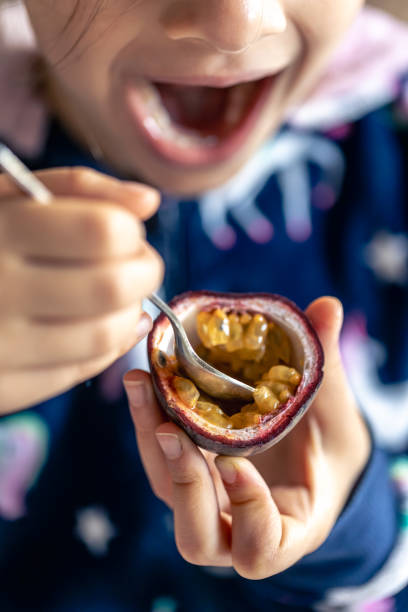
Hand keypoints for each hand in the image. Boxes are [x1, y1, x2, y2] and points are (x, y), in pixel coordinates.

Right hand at [0, 167, 162, 413]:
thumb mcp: (9, 194)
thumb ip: (79, 189)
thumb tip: (148, 201)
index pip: (103, 231)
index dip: (131, 232)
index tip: (125, 233)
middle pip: (113, 287)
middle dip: (143, 273)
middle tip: (133, 266)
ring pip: (105, 335)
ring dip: (129, 312)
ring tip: (115, 296)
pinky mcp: (1, 388)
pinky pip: (80, 371)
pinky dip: (103, 347)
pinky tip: (93, 325)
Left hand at [124, 297, 370, 578]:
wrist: (306, 455)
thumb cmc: (328, 446)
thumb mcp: (334, 415)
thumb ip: (326, 367)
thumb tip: (326, 306)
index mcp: (287, 530)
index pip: (260, 548)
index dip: (247, 512)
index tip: (235, 463)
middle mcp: (236, 527)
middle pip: (197, 537)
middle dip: (184, 485)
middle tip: (173, 433)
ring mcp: (207, 503)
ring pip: (168, 494)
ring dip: (152, 445)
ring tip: (144, 386)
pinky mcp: (186, 475)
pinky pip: (158, 459)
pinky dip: (148, 420)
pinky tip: (144, 378)